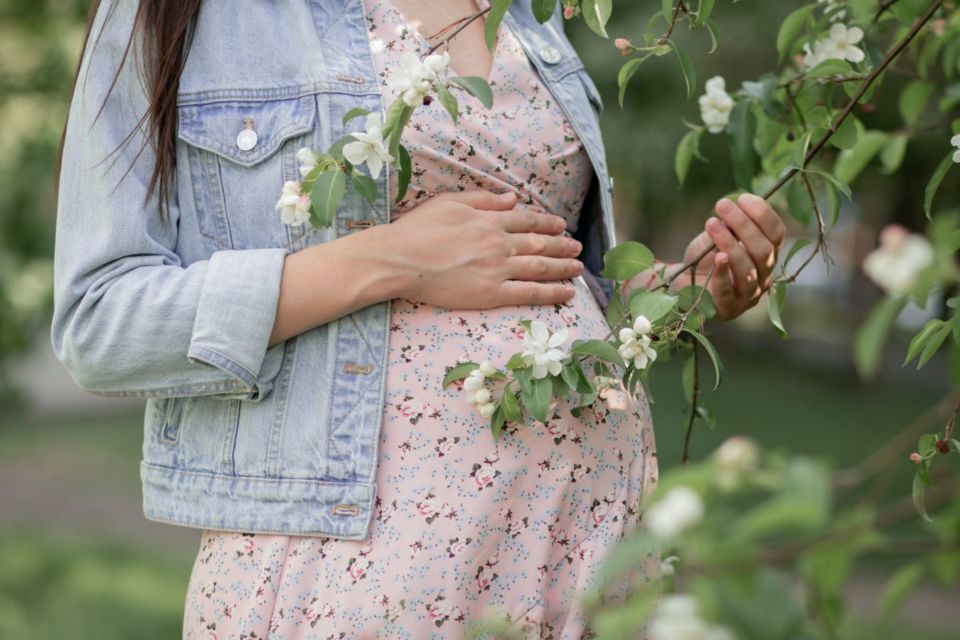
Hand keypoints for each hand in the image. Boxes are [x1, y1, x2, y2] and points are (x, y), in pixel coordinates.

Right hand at [382, 190, 583, 308]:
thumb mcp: (450, 202)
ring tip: (578, 268)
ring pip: (541, 267)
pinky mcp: (492, 293)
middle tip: (577, 248)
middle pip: (540, 243)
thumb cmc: (418, 229)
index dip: (549, 223)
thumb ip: (484, 200)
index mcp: (489, 220)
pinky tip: (567, 292)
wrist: (400, 259)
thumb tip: (513, 198)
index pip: (528, 220)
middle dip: (563, 245)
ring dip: (564, 267)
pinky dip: (552, 292)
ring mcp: (498, 269)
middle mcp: (500, 243)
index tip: (562, 225)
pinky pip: (530, 292)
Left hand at [671, 193, 785, 320]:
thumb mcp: (717, 236)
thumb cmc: (705, 258)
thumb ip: (728, 225)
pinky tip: (718, 257)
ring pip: (748, 269)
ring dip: (729, 243)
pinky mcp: (729, 309)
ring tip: (711, 224)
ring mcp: (749, 295)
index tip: (742, 198)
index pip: (776, 233)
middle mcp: (765, 276)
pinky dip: (723, 273)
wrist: (683, 284)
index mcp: (767, 255)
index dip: (763, 214)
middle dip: (743, 224)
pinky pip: (728, 292)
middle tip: (722, 205)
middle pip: (763, 250)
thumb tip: (733, 208)